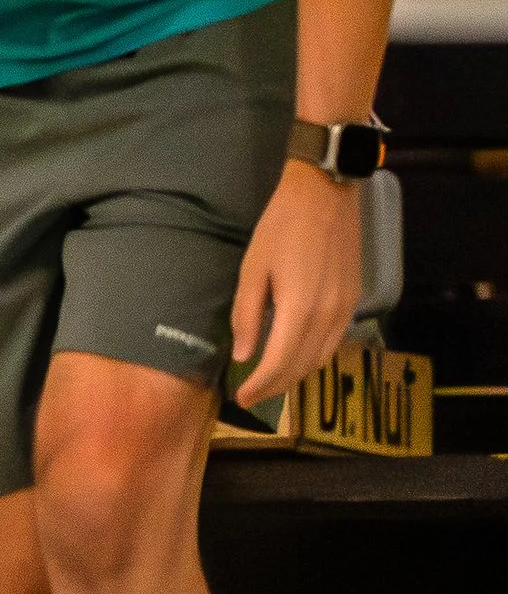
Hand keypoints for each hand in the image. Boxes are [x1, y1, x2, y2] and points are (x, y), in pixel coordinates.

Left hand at [230, 163, 363, 411]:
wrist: (325, 195)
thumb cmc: (281, 227)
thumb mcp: (252, 268)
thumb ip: (247, 315)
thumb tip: (243, 355)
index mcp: (300, 309)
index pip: (279, 364)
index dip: (260, 386)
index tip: (240, 398)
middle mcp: (328, 317)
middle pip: (302, 367)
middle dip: (276, 386)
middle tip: (251, 395)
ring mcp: (346, 310)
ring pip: (321, 359)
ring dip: (296, 375)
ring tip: (270, 380)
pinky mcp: (354, 301)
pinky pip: (334, 342)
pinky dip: (313, 357)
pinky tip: (296, 355)